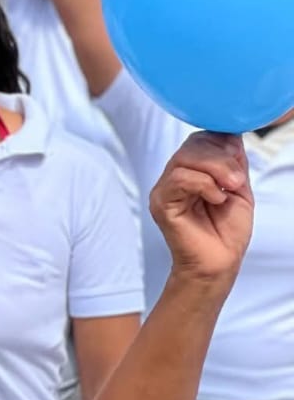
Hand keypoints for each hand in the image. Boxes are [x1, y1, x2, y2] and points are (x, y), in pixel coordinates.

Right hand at [150, 132, 252, 287]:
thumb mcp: (238, 189)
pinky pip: (179, 179)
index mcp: (191, 171)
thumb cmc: (227, 231)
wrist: (219, 263)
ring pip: (184, 159)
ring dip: (216, 170)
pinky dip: (204, 185)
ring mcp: (164, 189)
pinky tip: (216, 198)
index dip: (220, 143)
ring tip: (230, 189)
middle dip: (221, 157)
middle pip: (191, 146)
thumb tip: (231, 136)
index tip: (238, 157)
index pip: (198, 140)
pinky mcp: (161, 203)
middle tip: (237, 179)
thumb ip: (233, 163)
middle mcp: (173, 176)